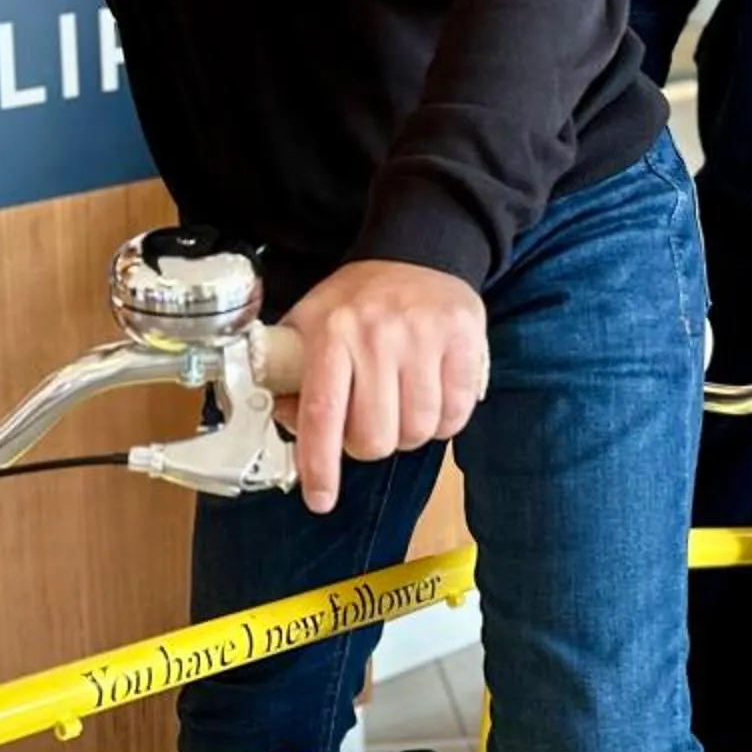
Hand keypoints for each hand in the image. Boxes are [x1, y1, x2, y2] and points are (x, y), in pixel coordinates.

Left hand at [277, 261, 488, 514]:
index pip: (321, 414)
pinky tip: (432, 396)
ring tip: (401, 406)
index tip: (319, 499)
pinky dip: (444, 420)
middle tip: (368, 426)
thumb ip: (291, 373)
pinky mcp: (464, 341)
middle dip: (369, 446)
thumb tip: (288, 423)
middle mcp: (377, 335)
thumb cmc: (358, 299)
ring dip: (408, 433)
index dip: (319, 466)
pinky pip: (455, 415)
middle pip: (375, 437)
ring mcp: (424, 338)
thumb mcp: (310, 322)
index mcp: (330, 333)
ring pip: (417, 432)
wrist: (416, 251)